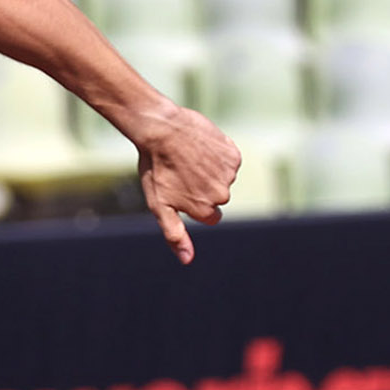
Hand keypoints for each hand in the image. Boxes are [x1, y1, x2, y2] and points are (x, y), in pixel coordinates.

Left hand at [129, 102, 239, 264]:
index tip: (181, 190)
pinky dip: (216, 154)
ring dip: (208, 170)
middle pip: (216, 197)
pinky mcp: (233, 154)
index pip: (210, 216)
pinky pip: (228, 160)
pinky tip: (199, 147)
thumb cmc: (156, 169)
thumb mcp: (159, 206)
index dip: (194, 203)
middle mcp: (221, 194)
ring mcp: (229, 173)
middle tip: (181, 171)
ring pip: (222, 178)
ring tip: (188, 158)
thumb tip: (187, 260)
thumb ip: (175, 234)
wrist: (161, 129)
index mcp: (205, 210)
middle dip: (201, 188)